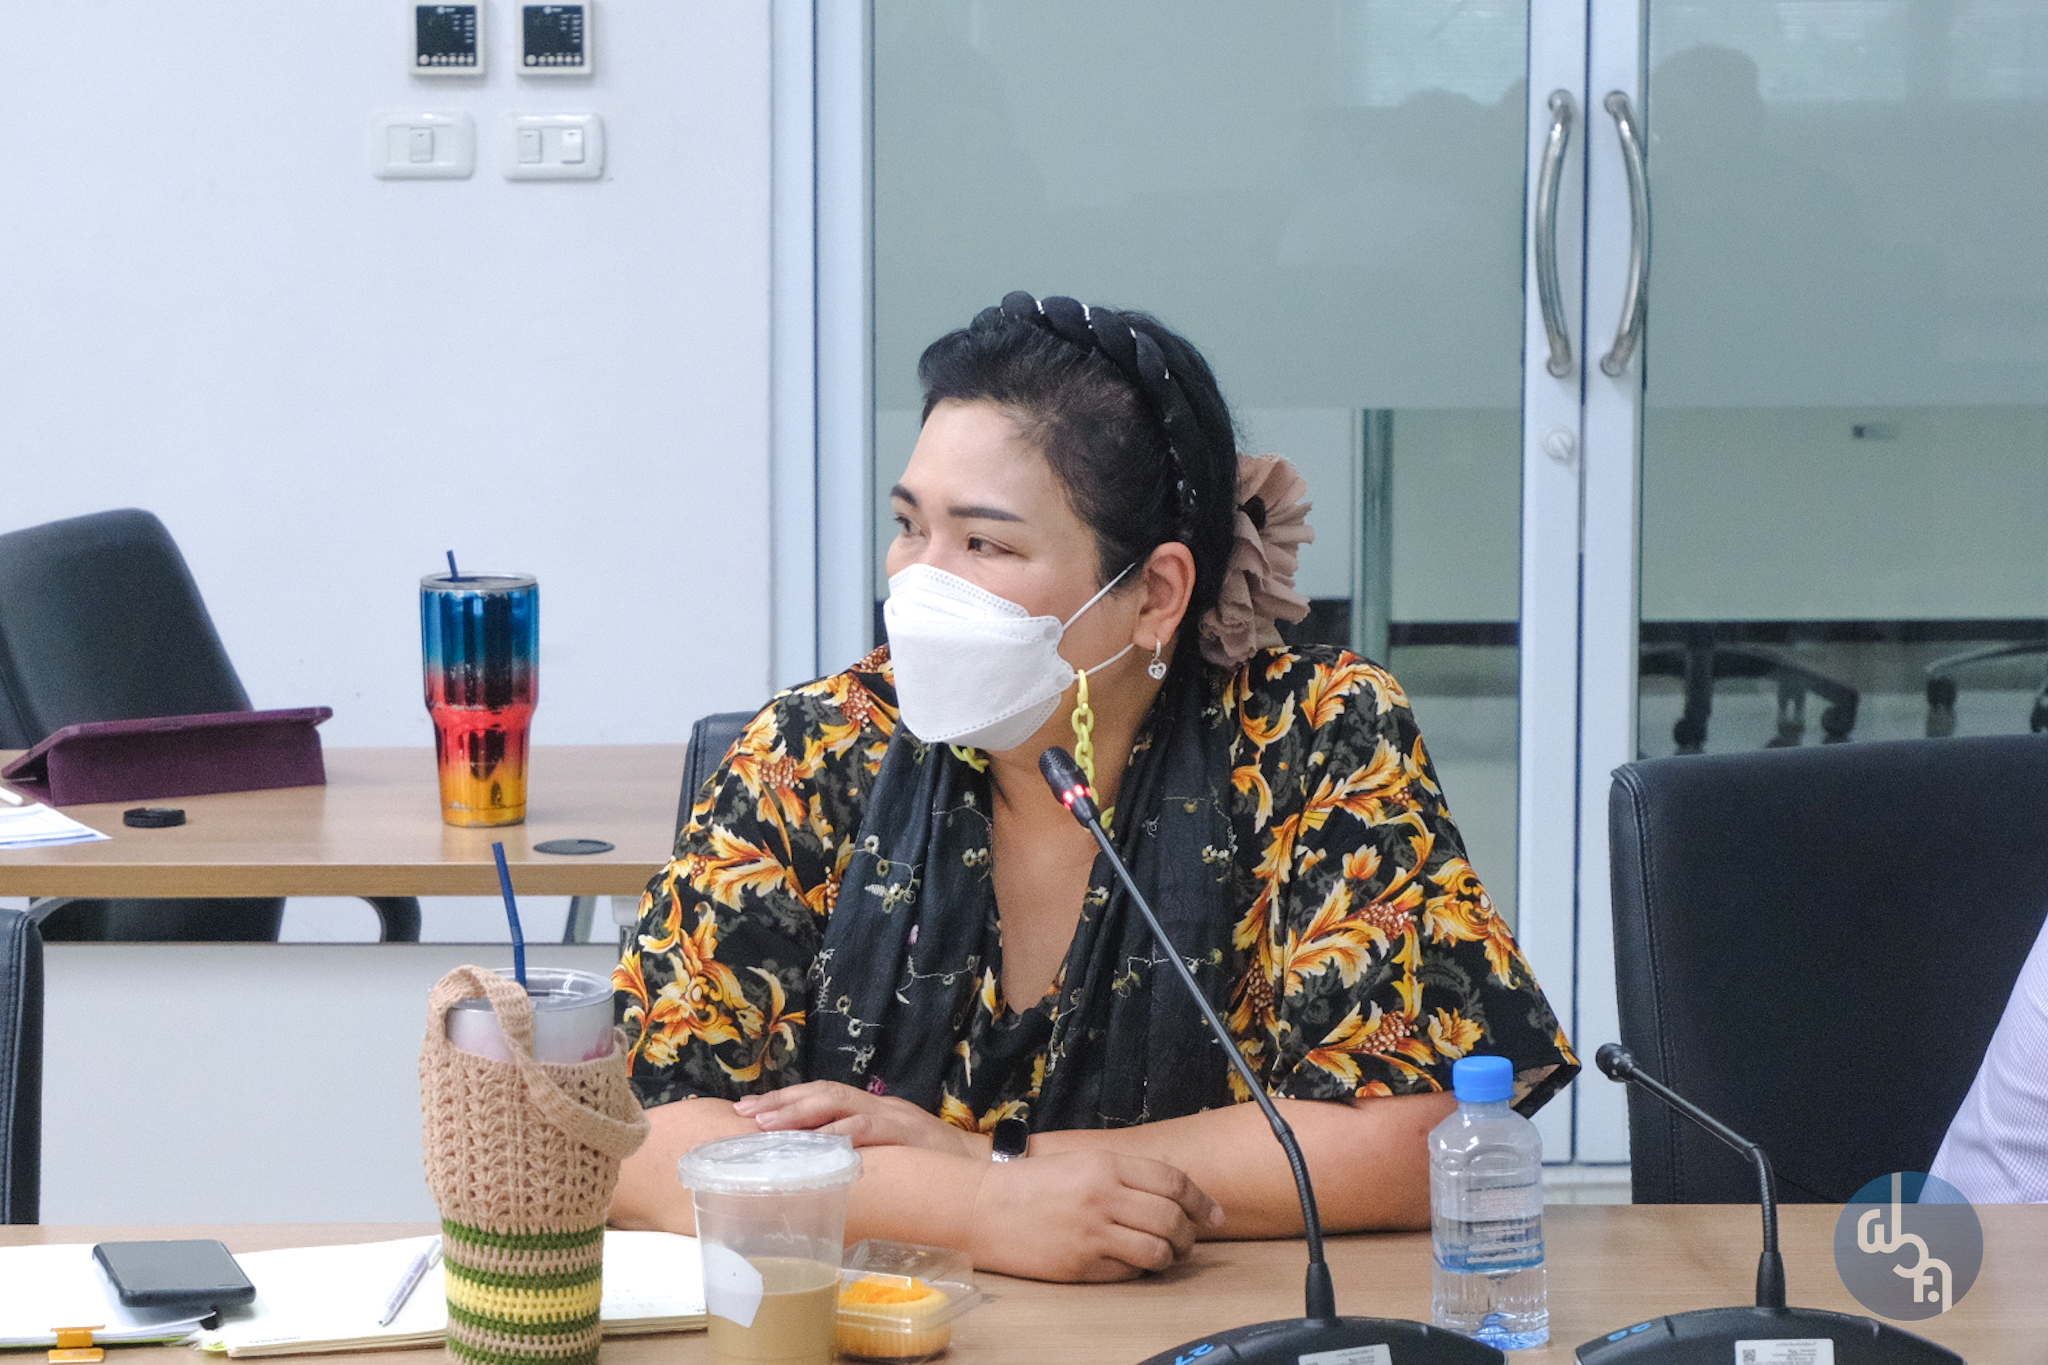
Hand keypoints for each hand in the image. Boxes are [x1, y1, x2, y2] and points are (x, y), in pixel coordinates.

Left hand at [734, 1081, 985, 1158]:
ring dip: (800, 1112)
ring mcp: (891, 1116)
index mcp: (870, 1108)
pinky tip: (817, 1140)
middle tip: (746, 1112)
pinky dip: (841, 1132)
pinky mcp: (904, 1132)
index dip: (784, 1099)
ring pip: (838, 1103)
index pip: (821, 1094)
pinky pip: (867, 1128)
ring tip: (768, 1124)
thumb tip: (814, 1161)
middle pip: (822, 1092)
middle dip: (781, 1101)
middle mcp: (876, 1105)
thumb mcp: (887, 1151)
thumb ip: (856, 1148)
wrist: (978, 1167)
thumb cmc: (927, 1165)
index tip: (748, 1109)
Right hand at [967, 1149, 1223, 1282]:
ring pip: (1158, 1250)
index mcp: (1105, 1164)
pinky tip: (1134, 1265)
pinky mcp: (1080, 1264)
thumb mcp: (1079, 1161)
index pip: (1174, 1182)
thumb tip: (1170, 1192)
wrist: (980, 1207)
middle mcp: (1104, 1196)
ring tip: (1167, 1255)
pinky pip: (1129, 1272)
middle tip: (1191, 1239)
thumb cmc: (1027, 1184)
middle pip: (1172, 1218)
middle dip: (1191, 1233)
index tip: (1214, 1214)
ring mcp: (1093, 1233)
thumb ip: (1122, 1173)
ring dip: (1171, 1256)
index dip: (1202, 1200)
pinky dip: (1140, 1271)